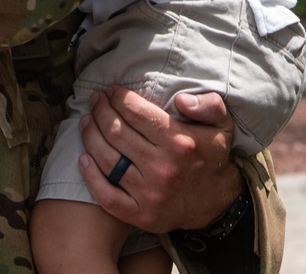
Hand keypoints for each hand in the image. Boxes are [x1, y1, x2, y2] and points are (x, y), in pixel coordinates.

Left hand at [78, 87, 241, 232]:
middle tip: (95, 100)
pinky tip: (83, 159)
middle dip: (101, 110)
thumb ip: (209, 105)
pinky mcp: (141, 215)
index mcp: (179, 142)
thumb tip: (181, 99)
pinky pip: (107, 196)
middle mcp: (162, 168)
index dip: (119, 97)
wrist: (216, 203)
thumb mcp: (222, 125)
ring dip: (90, 136)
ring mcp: (150, 194)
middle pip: (117, 132)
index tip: (112, 90)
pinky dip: (91, 177)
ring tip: (86, 120)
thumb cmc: (212, 156)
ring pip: (108, 160)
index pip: (137, 113)